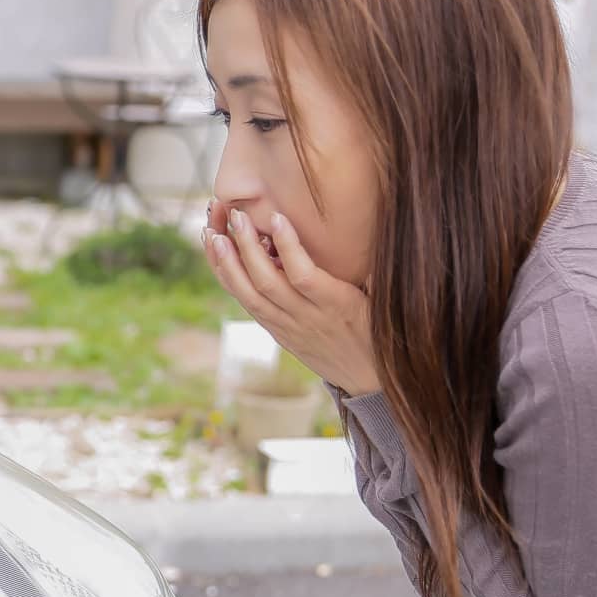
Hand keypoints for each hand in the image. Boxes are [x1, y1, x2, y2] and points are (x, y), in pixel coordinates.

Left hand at [201, 204, 382, 396]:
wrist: (370, 380)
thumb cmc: (382, 331)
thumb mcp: (385, 301)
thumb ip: (375, 271)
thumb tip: (383, 227)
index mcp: (337, 305)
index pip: (304, 276)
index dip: (288, 246)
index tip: (275, 217)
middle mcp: (307, 318)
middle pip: (267, 283)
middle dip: (246, 248)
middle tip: (235, 216)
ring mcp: (287, 327)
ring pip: (249, 296)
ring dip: (227, 264)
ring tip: (211, 232)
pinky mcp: (276, 332)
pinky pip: (247, 304)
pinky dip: (229, 279)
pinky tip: (217, 255)